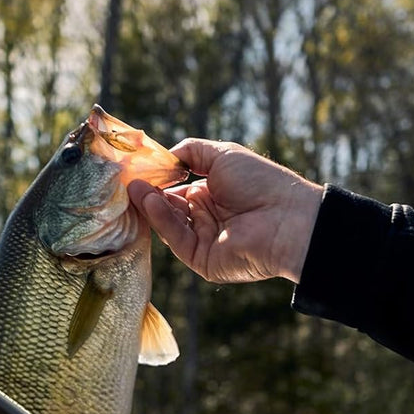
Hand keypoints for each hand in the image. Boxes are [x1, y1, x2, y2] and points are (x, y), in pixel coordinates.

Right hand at [128, 138, 323, 283]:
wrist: (286, 217)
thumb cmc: (260, 182)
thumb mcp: (221, 155)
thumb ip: (190, 152)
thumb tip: (163, 157)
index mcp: (213, 195)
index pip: (175, 190)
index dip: (156, 182)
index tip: (136, 172)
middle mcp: (206, 218)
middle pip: (168, 208)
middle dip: (149, 195)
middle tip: (127, 183)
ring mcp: (204, 241)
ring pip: (169, 224)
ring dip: (151, 207)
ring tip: (136, 191)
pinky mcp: (202, 261)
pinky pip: (177, 240)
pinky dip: (163, 222)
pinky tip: (153, 203)